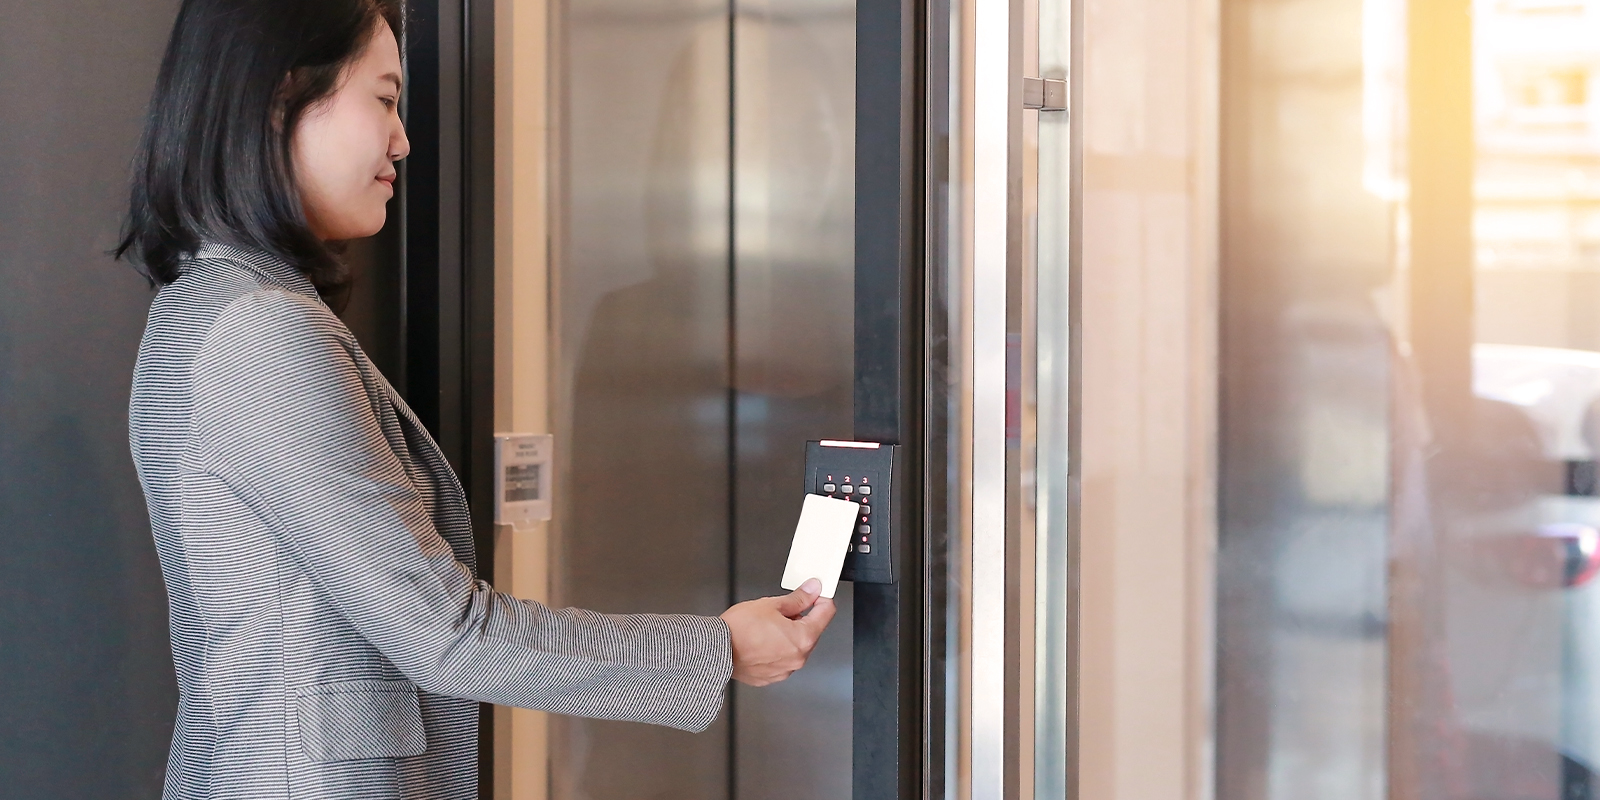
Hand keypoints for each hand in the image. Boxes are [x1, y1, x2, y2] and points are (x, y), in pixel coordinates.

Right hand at [719, 578, 836, 686]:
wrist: (716, 650)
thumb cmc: (738, 630)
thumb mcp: (771, 605)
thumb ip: (797, 599)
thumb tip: (811, 591)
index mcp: (803, 638)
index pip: (826, 613)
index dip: (821, 600)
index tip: (816, 595)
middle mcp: (798, 658)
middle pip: (811, 632)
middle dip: (800, 619)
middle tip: (781, 610)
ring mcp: (785, 670)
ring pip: (795, 647)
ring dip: (788, 635)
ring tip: (767, 627)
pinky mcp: (771, 677)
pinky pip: (782, 659)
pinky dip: (776, 649)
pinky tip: (762, 641)